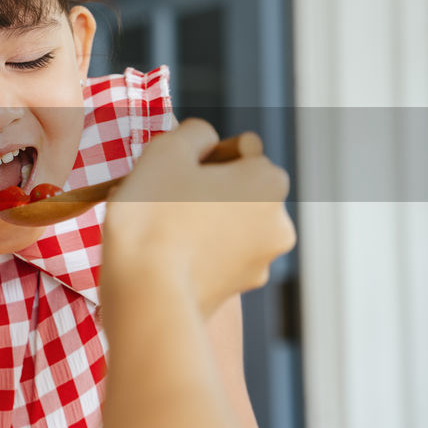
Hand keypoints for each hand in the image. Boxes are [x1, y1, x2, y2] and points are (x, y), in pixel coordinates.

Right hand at [101, 119, 295, 317]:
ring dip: (200, 219)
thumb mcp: (166, 150)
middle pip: (238, 188)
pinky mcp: (238, 290)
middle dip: (205, 189)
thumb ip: (193, 132)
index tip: (176, 171)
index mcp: (271, 181)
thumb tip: (204, 139)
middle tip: (163, 199)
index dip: (205, 154)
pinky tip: (164, 255)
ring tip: (159, 229)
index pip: (242, 148)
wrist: (146, 294)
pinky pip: (217, 255)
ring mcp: (262, 261)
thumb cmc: (154, 216)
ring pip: (227, 223)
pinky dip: (197, 250)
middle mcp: (280, 222)